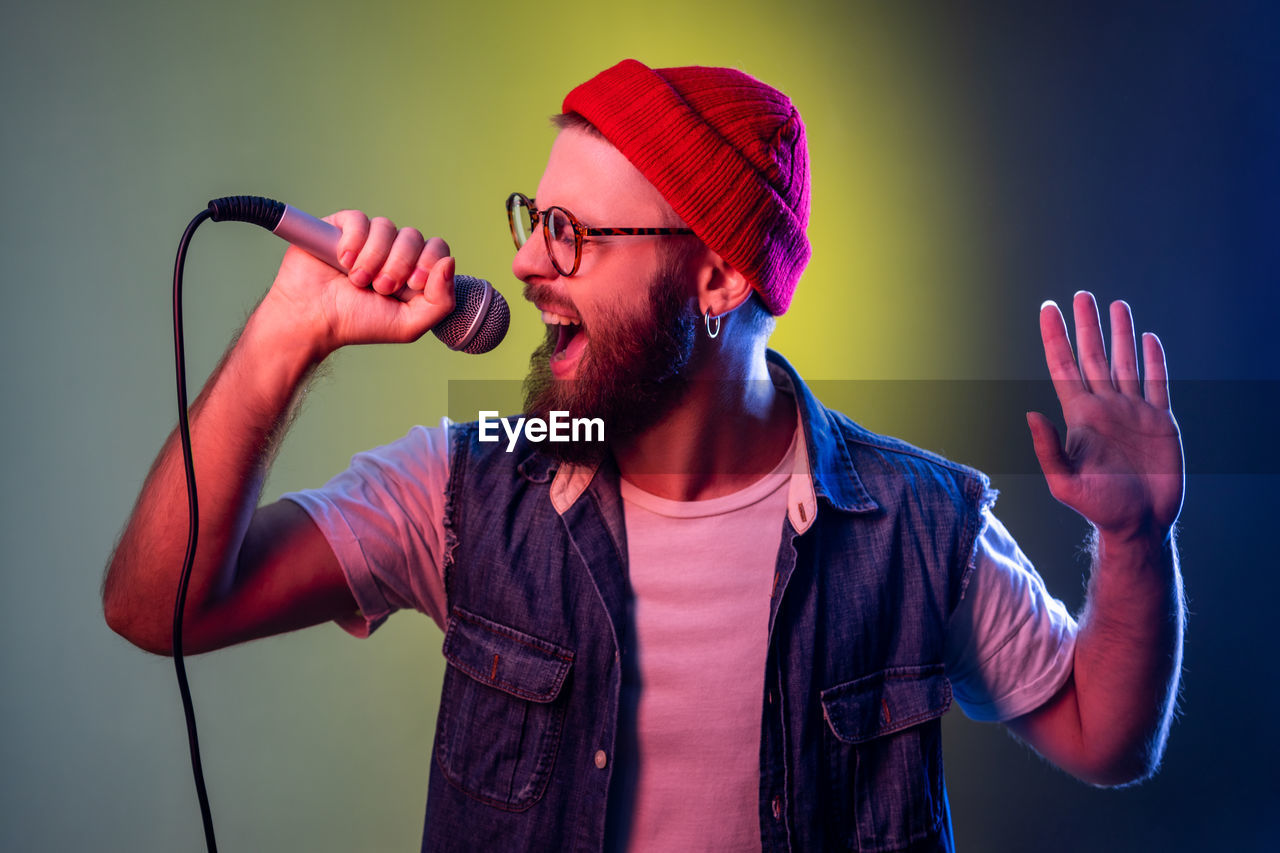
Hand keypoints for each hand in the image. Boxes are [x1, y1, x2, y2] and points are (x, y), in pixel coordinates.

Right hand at [263, 210, 455, 358]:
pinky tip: (343, 261)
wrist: (314, 319)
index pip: (437, 249)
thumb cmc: (358, 323)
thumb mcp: (409, 325)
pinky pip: (359, 220)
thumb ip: (441, 301)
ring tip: (357, 280)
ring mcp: (367, 238)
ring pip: (386, 227)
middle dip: (398, 266)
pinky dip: (354, 242)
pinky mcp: (342, 227)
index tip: (411, 285)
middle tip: (380, 287)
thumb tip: (449, 261)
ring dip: (373, 259)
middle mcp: (392, 252)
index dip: (429, 262)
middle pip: (413, 237)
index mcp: (412, 271)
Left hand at [1027, 291, 1183, 541]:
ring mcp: (1133, 412)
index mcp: (1079, 416)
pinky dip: (1154, 360)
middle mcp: (1105, 407)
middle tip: (1082, 294)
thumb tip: (1031, 414)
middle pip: (1094, 356)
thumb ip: (1048, 449)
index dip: (1055, 337)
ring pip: (1126, 363)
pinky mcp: (1160, 421)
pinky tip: (1148, 339)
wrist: (1139, 524)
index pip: (1063, 366)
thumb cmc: (1098, 508)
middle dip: (1087, 325)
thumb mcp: (1065, 482)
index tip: (1049, 308)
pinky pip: (1157, 383)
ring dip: (1121, 334)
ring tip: (1117, 305)